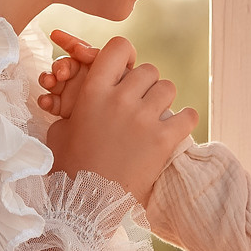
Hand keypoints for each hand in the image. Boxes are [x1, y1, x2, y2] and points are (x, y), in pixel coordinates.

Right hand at [41, 35, 194, 202]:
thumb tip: (82, 85)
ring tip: (155, 117)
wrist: (85, 203)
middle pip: (148, 69)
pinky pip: (188, 115)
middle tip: (139, 103)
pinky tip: (174, 129)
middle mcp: (119, 100)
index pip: (119, 47)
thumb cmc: (69, 164)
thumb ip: (78, 101)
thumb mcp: (62, 126)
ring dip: (163, 101)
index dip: (125, 55)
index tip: (125, 69)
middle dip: (145, 84)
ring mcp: (143, 119)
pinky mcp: (163, 140)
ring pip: (168, 88)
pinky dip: (184, 121)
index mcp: (93, 92)